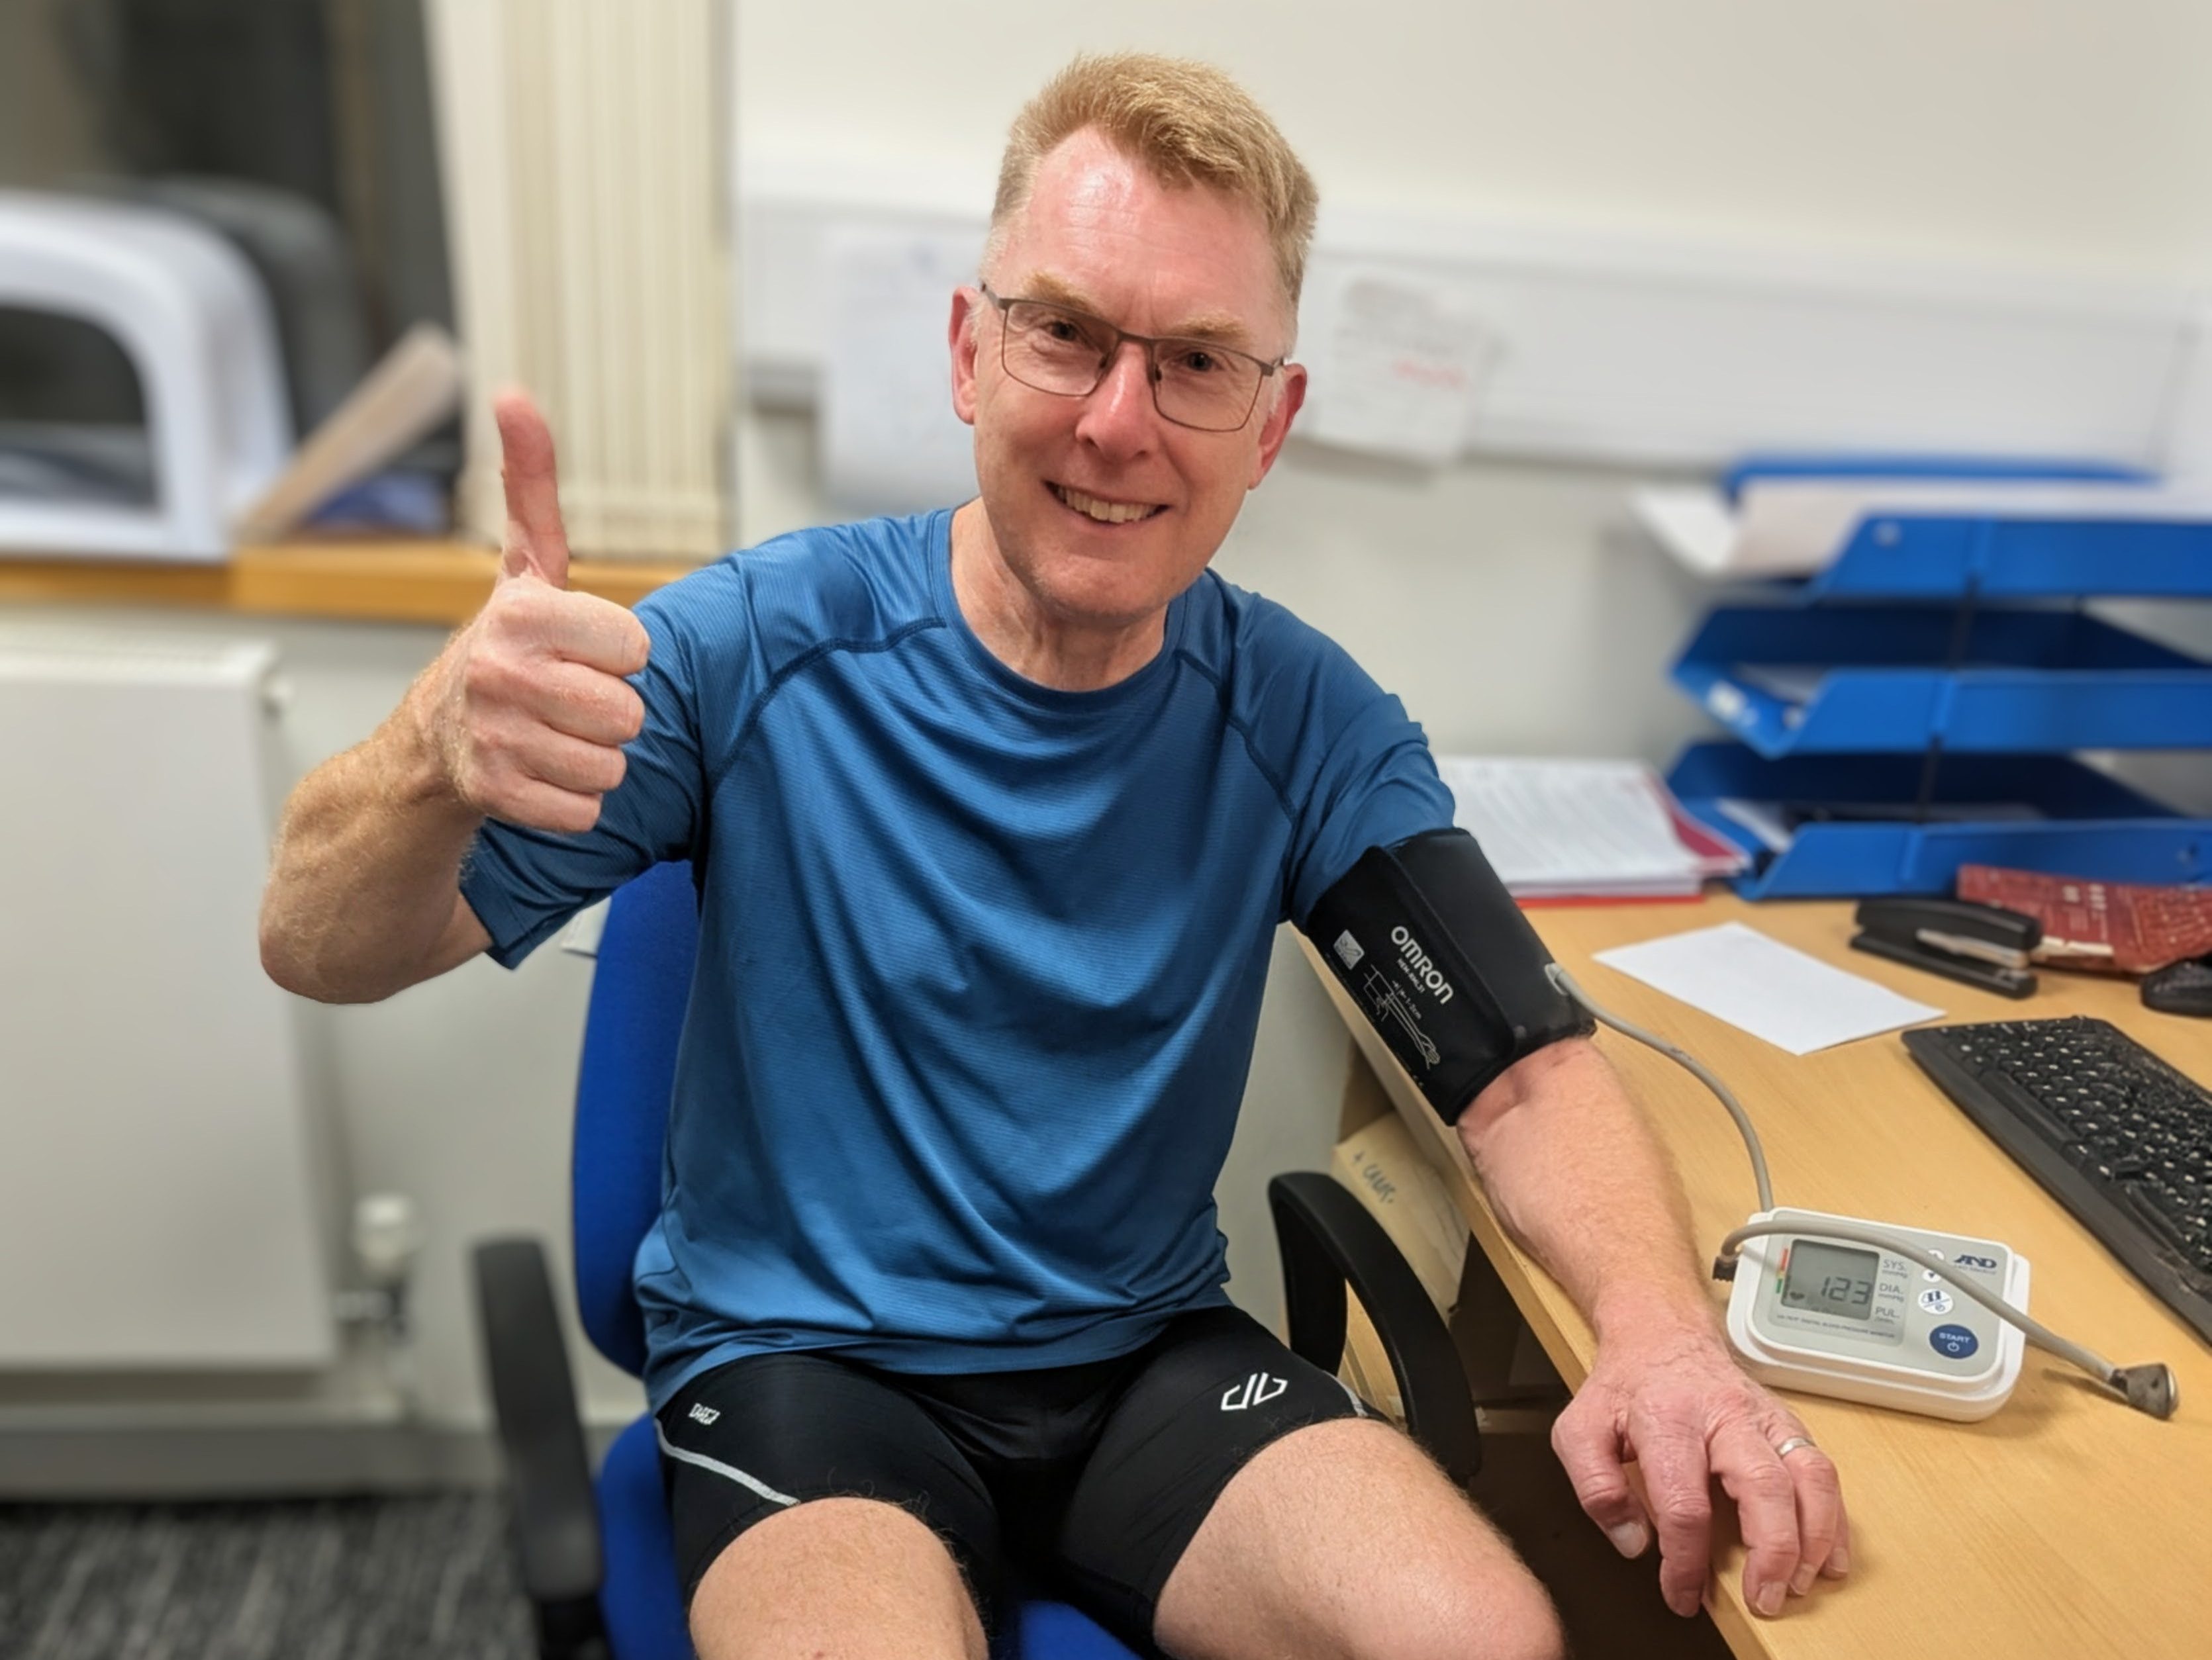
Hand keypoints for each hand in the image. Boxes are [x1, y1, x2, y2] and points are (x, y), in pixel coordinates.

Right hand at [412, 389, 650, 832]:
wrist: (427, 746)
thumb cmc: (502, 649)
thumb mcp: (524, 566)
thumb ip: (532, 485)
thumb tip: (513, 392)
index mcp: (521, 613)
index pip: (637, 647)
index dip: (618, 653)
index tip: (579, 651)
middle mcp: (499, 672)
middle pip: (629, 712)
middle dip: (609, 713)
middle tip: (565, 702)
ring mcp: (493, 738)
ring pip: (613, 765)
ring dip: (593, 758)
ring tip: (551, 737)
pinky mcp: (492, 797)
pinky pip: (586, 810)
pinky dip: (572, 803)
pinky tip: (538, 777)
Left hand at [1551, 1320, 1849, 1619]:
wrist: (1659, 1332)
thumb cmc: (1624, 1387)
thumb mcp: (1580, 1430)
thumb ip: (1596, 1488)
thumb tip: (1633, 1543)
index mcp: (1667, 1418)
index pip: (1684, 1504)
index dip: (1686, 1561)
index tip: (1682, 1595)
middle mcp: (1724, 1415)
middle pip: (1764, 1486)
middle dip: (1771, 1553)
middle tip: (1763, 1600)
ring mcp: (1763, 1417)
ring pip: (1809, 1474)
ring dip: (1813, 1538)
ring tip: (1800, 1583)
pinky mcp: (1787, 1423)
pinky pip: (1823, 1470)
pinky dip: (1833, 1519)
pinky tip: (1829, 1556)